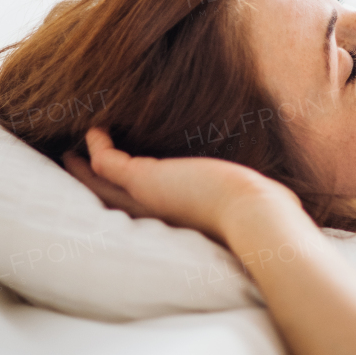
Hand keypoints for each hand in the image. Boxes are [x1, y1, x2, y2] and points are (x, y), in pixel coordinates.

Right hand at [62, 127, 301, 244]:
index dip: (128, 201)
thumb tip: (285, 200)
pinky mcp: (144, 180)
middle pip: (109, 202)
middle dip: (90, 186)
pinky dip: (98, 146)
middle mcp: (155, 217)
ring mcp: (146, 199)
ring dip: (85, 167)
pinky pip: (108, 160)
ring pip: (101, 184)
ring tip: (70, 153)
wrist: (255, 219)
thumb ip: (258, 207)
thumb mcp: (253, 210)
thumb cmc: (262, 218)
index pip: (144, 214)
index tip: (119, 189)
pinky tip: (94, 129)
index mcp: (176, 224)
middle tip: (72, 170)